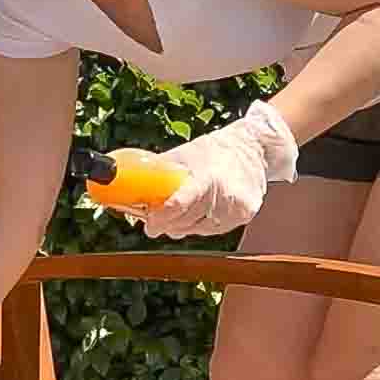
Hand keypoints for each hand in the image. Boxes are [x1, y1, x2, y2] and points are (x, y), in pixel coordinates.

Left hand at [115, 100, 298, 239]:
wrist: (252, 148)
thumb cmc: (211, 151)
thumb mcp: (182, 156)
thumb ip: (158, 174)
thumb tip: (128, 188)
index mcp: (206, 177)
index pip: (180, 205)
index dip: (161, 218)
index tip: (150, 225)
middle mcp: (224, 194)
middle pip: (185, 222)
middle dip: (167, 224)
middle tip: (155, 221)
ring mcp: (236, 208)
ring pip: (197, 230)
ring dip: (183, 226)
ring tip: (181, 211)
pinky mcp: (244, 216)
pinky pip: (213, 230)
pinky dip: (201, 225)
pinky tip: (201, 211)